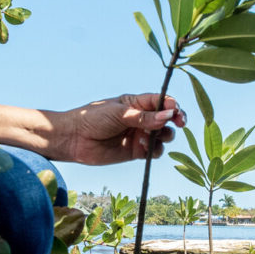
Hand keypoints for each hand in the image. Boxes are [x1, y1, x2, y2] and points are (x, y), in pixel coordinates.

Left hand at [48, 93, 185, 165]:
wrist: (74, 138)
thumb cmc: (93, 118)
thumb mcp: (120, 113)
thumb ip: (145, 117)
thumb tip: (170, 115)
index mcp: (137, 103)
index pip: (161, 101)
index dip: (172, 105)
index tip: (177, 112)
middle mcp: (141, 118)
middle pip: (167, 118)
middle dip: (176, 120)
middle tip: (179, 123)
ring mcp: (139, 134)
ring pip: (163, 136)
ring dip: (164, 136)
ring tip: (149, 136)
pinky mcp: (136, 151)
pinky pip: (154, 151)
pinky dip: (154, 149)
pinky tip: (141, 146)